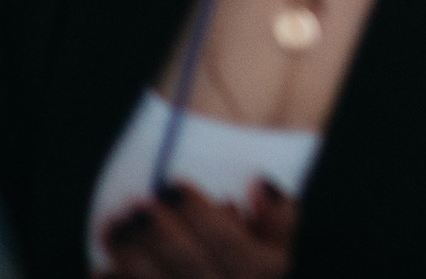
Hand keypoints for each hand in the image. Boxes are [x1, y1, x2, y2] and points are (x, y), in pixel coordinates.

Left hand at [99, 178, 295, 277]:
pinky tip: (101, 271)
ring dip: (131, 258)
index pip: (227, 241)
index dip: (197, 212)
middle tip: (135, 206)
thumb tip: (258, 185)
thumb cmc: (275, 272)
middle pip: (189, 265)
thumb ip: (285, 220)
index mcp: (263, 274)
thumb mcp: (294, 250)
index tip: (173, 185)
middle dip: (158, 233)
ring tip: (114, 227)